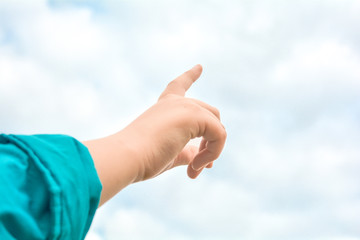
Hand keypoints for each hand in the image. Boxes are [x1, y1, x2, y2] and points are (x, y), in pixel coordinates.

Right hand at [122, 64, 226, 179]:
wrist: (125, 156)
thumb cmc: (141, 158)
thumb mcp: (170, 154)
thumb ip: (188, 153)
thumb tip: (204, 161)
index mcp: (164, 106)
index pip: (179, 85)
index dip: (190, 76)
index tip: (200, 67)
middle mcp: (176, 102)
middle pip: (210, 114)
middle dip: (211, 142)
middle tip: (195, 166)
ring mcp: (186, 106)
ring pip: (217, 125)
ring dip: (211, 151)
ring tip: (193, 169)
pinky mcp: (194, 115)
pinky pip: (219, 134)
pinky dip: (213, 153)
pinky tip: (194, 167)